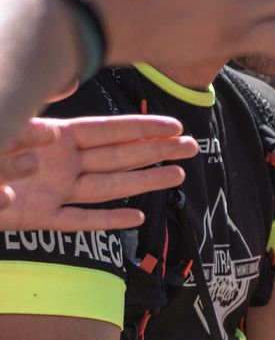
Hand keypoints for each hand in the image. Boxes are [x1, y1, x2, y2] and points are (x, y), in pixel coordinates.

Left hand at [0, 115, 189, 231]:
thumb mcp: (5, 125)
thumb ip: (26, 125)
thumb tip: (54, 119)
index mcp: (52, 136)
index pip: (106, 131)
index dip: (141, 129)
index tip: (173, 125)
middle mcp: (58, 162)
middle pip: (116, 156)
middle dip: (155, 151)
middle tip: (191, 147)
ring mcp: (53, 190)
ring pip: (107, 187)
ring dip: (143, 181)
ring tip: (177, 175)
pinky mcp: (41, 218)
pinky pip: (80, 220)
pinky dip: (107, 220)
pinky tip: (136, 219)